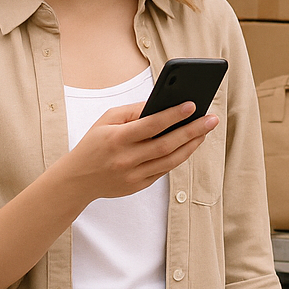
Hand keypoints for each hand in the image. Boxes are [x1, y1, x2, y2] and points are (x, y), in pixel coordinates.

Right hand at [61, 101, 216, 201]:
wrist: (76, 180)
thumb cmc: (94, 144)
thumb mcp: (107, 120)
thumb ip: (133, 111)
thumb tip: (162, 103)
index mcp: (117, 139)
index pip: (151, 125)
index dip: (173, 115)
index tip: (193, 105)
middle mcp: (126, 159)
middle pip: (166, 144)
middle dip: (193, 130)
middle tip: (211, 119)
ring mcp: (133, 175)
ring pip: (170, 160)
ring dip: (191, 145)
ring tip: (205, 131)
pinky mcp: (138, 186)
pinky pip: (164, 170)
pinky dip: (179, 156)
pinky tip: (190, 144)